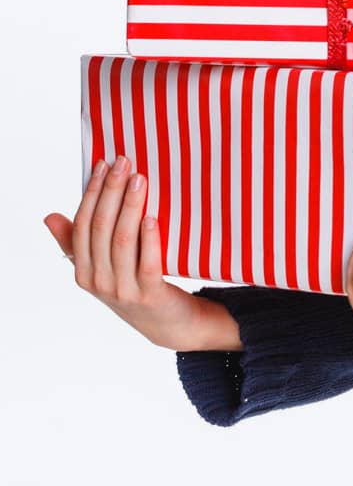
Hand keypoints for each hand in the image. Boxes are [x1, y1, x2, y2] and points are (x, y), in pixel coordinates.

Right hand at [44, 156, 240, 350]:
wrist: (168, 323)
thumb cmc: (135, 285)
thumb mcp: (105, 265)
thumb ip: (79, 242)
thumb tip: (50, 216)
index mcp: (82, 271)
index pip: (82, 225)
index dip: (92, 193)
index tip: (103, 164)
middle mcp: (98, 280)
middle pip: (100, 228)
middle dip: (111, 191)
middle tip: (125, 162)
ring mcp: (122, 289)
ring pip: (121, 241)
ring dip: (130, 206)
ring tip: (140, 180)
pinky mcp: (149, 295)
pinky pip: (146, 263)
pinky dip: (149, 238)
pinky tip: (152, 217)